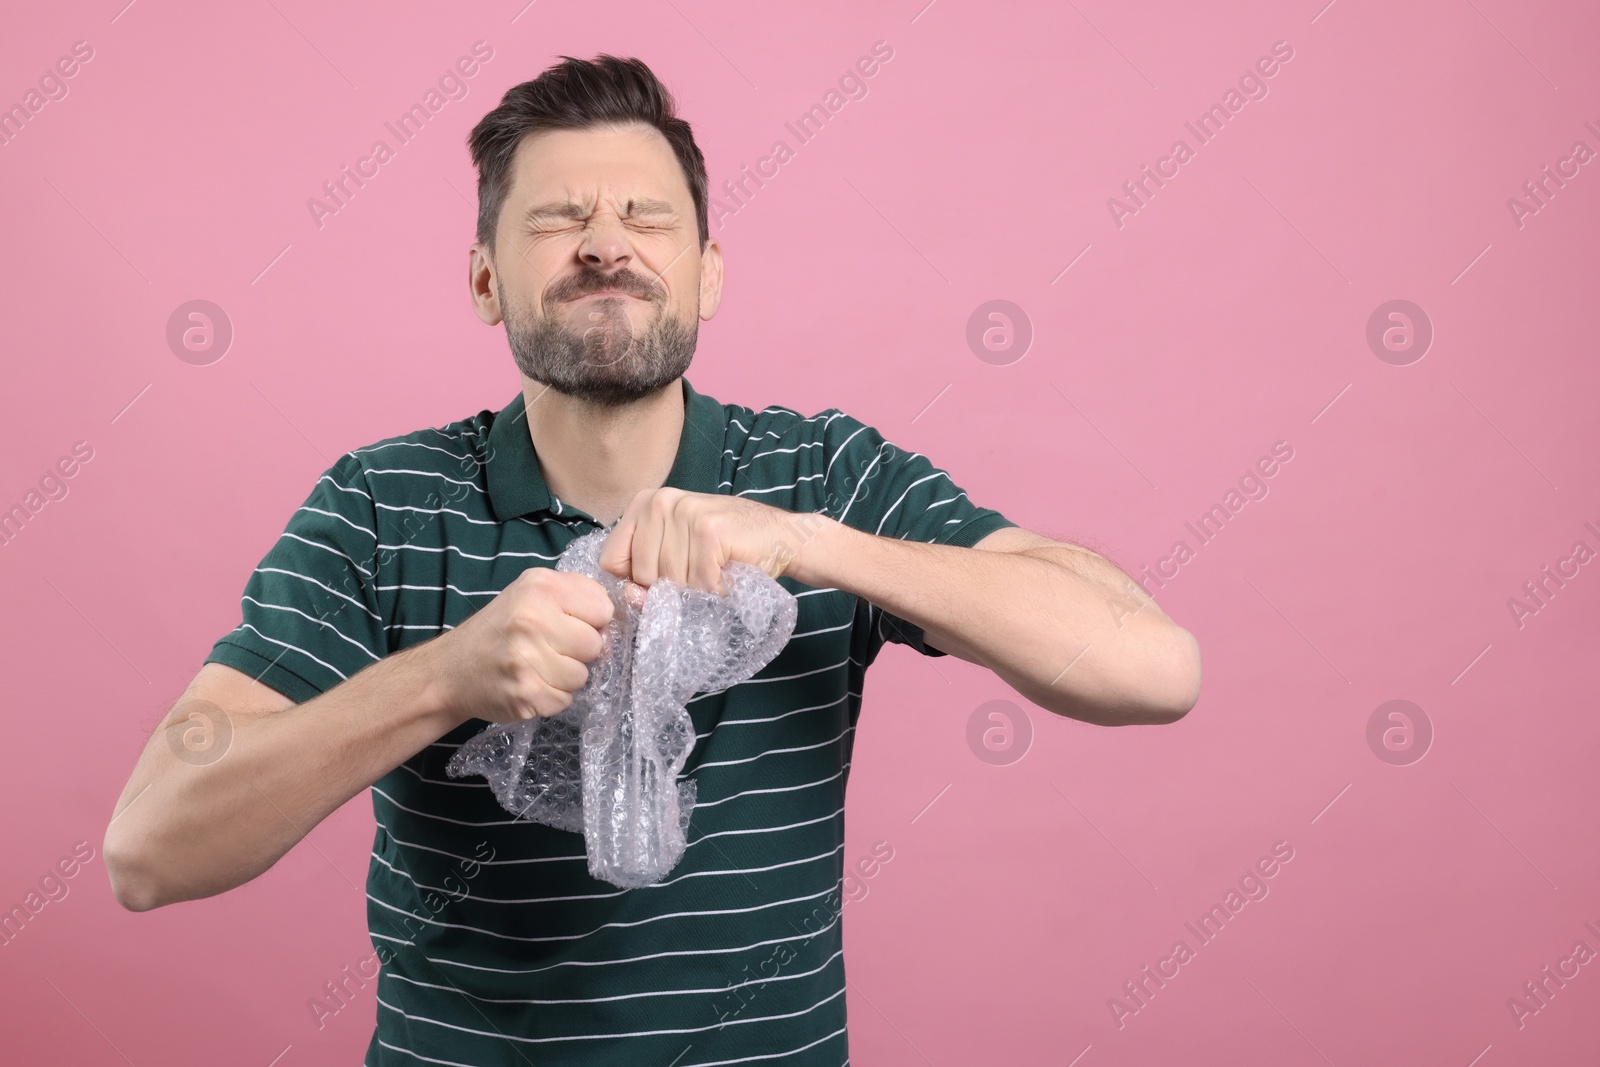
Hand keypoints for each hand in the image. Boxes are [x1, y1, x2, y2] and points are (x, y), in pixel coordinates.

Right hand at [427, 567, 615, 722]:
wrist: (451, 670)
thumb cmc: (500, 629)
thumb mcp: (531, 592)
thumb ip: (575, 596)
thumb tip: (612, 623)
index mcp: (540, 587)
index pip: (603, 608)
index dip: (592, 620)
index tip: (570, 624)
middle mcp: (533, 620)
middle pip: (595, 645)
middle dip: (579, 651)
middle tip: (550, 649)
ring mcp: (528, 659)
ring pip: (582, 676)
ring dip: (565, 677)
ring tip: (538, 667)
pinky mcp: (526, 694)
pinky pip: (565, 700)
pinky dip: (551, 697)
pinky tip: (530, 684)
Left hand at [597, 487, 829, 593]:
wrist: (779, 537)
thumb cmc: (724, 549)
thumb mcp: (675, 555)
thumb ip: (644, 574)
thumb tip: (631, 596)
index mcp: (644, 503)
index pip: (611, 560)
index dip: (635, 580)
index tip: (663, 577)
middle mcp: (660, 501)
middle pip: (640, 574)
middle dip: (670, 587)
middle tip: (698, 572)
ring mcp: (684, 512)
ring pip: (670, 581)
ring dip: (696, 590)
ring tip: (715, 571)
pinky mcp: (708, 529)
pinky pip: (698, 582)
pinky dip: (716, 590)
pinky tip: (728, 574)